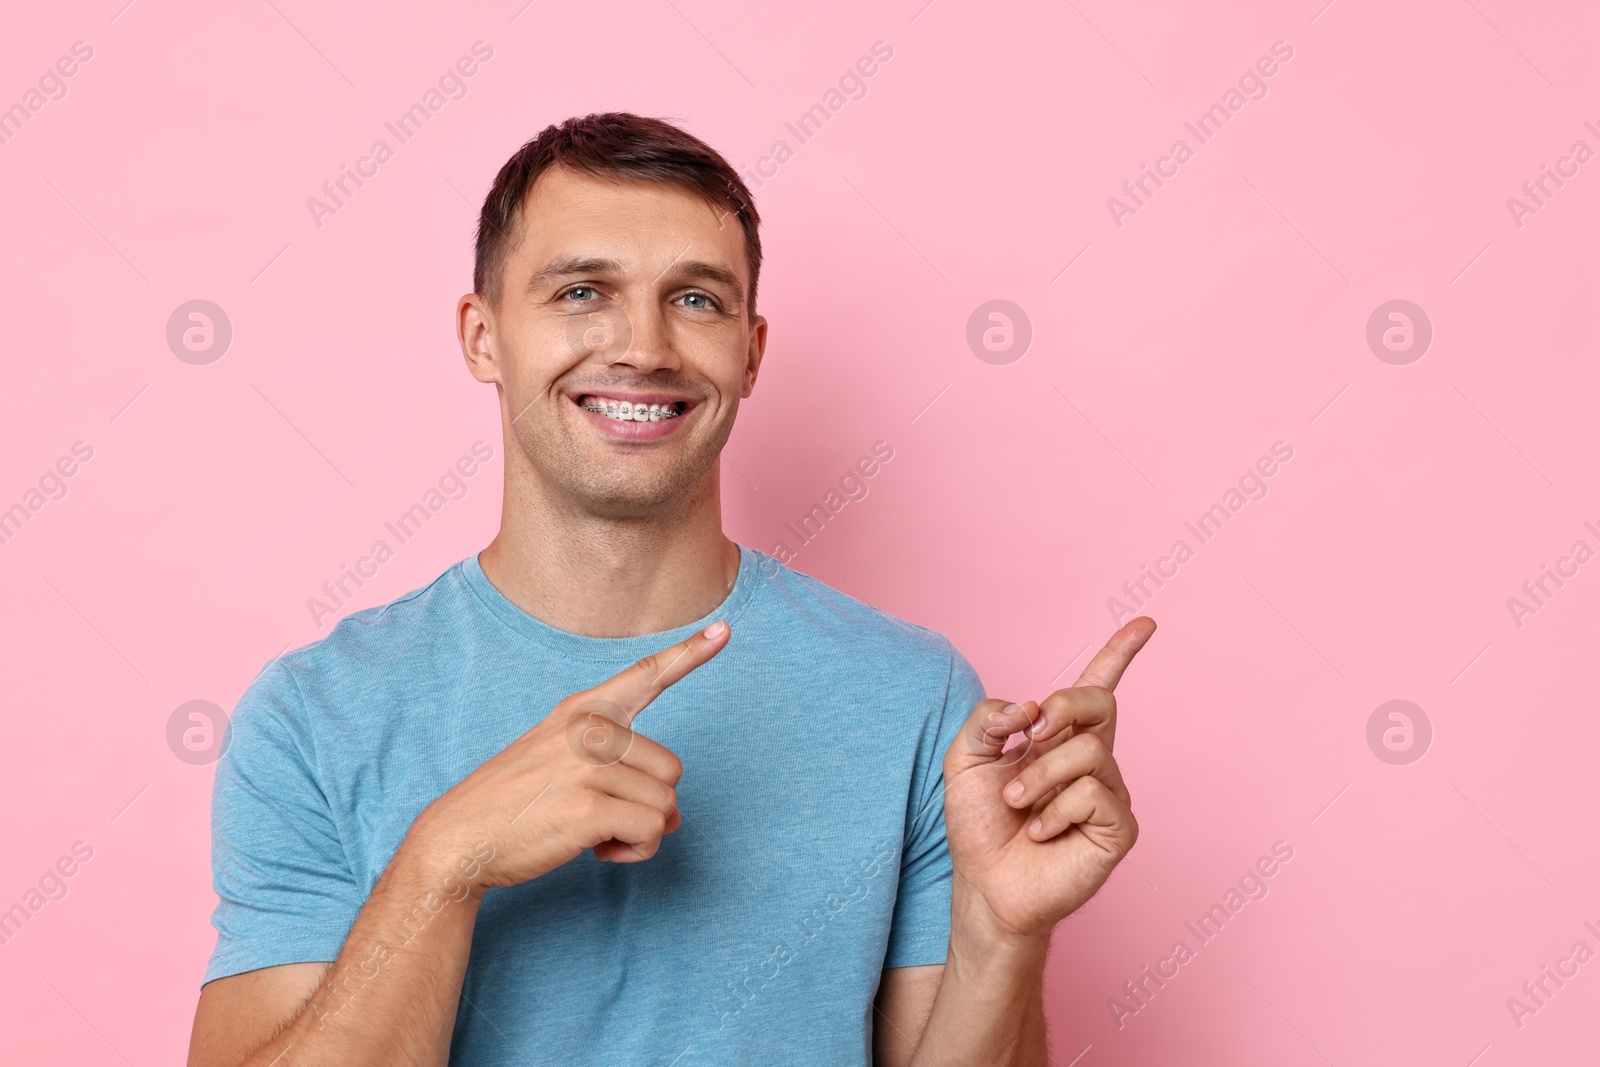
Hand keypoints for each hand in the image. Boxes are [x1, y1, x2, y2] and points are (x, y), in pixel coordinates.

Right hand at [409, 620, 730, 889]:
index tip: (724, 629)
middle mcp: (589, 729)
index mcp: (582, 710)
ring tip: (597, 834)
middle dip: (649, 804)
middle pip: (672, 770)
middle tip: (605, 818)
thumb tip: (675, 812)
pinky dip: (635, 852)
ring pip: (666, 805)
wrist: (458, 840)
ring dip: (642, 833)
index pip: (645, 674)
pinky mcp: (588, 807)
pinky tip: (600, 852)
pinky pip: (651, 832)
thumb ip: (617, 769)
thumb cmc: (514, 804)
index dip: (689, 653)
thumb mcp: (557, 759)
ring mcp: (588, 765)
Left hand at [942, 618, 1154, 942]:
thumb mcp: (965, 759)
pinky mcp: (1118, 827)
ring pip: (1089, 750)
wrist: (985, 884)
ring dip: (1041, 774)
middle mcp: (1091, 761)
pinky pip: (1094, 793)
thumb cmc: (979, 825)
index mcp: (1059, 738)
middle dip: (1067, 703)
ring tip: (1019, 805)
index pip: (1098, 688)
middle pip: (1101, 702)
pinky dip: (1056, 810)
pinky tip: (1042, 832)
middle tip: (1032, 729)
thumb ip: (989, 719)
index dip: (1120, 654)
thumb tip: (1031, 707)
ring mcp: (1109, 793)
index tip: (1145, 624)